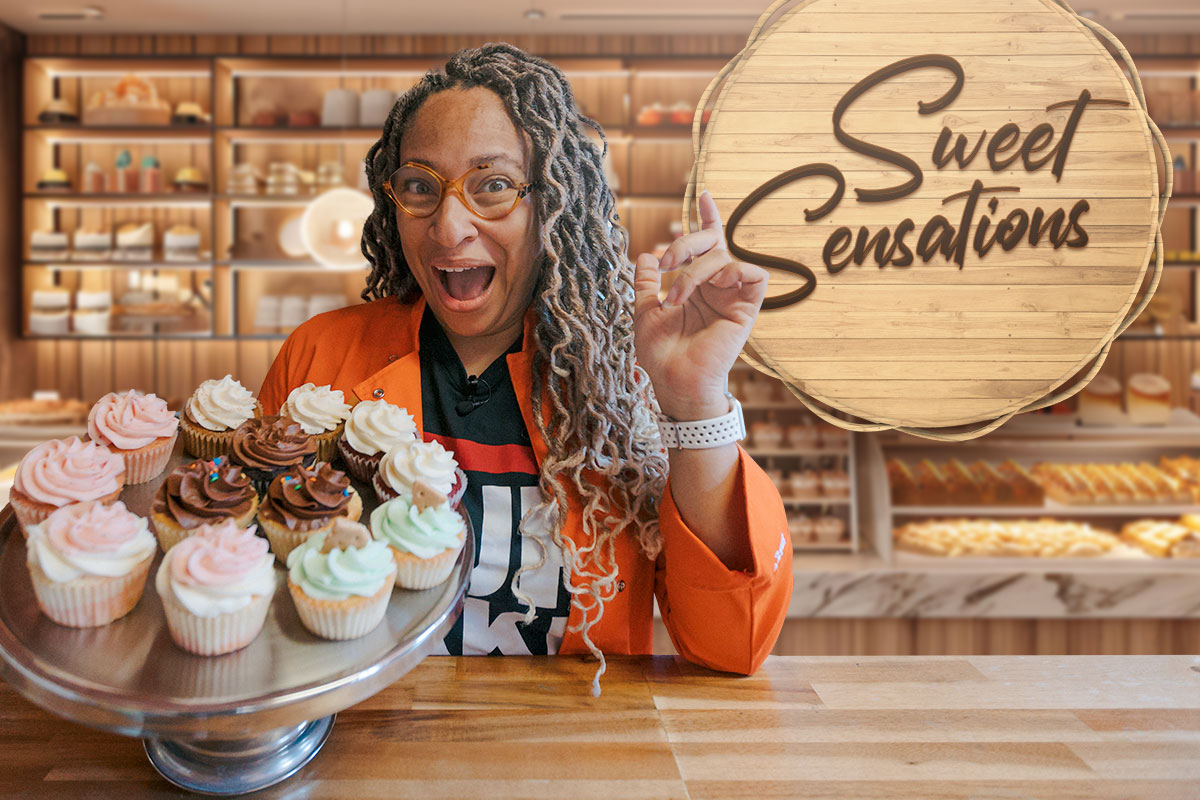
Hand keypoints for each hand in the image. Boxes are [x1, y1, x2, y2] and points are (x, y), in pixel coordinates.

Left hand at [633, 189, 768, 420]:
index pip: (707, 245)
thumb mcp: (645, 311)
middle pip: (712, 243)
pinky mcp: (747, 309)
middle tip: (666, 263)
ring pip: (726, 257)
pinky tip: (708, 287)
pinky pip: (754, 274)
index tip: (703, 195)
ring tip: (676, 297)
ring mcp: (733, 297)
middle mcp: (717, 288)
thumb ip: (646, 283)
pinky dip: (730, 271)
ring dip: (696, 269)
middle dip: (687, 242)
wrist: (673, 382)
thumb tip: (646, 255)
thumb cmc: (660, 354)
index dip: (707, 219)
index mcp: (696, 286)